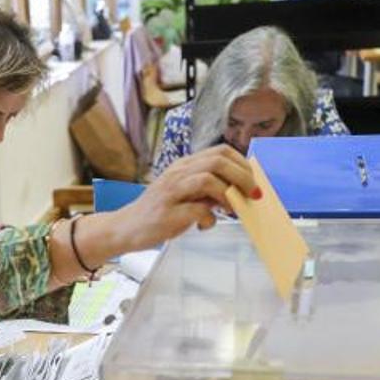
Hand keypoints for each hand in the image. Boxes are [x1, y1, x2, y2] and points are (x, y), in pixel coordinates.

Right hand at [114, 145, 254, 251]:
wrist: (126, 227)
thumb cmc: (159, 211)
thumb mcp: (185, 193)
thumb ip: (208, 188)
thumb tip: (240, 188)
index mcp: (184, 165)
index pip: (220, 151)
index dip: (242, 164)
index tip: (252, 180)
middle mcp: (177, 173)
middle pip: (217, 162)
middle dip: (242, 177)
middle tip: (253, 194)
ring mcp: (171, 192)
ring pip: (208, 180)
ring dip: (228, 195)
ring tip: (233, 209)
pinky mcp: (168, 214)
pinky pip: (198, 210)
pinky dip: (209, 219)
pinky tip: (205, 226)